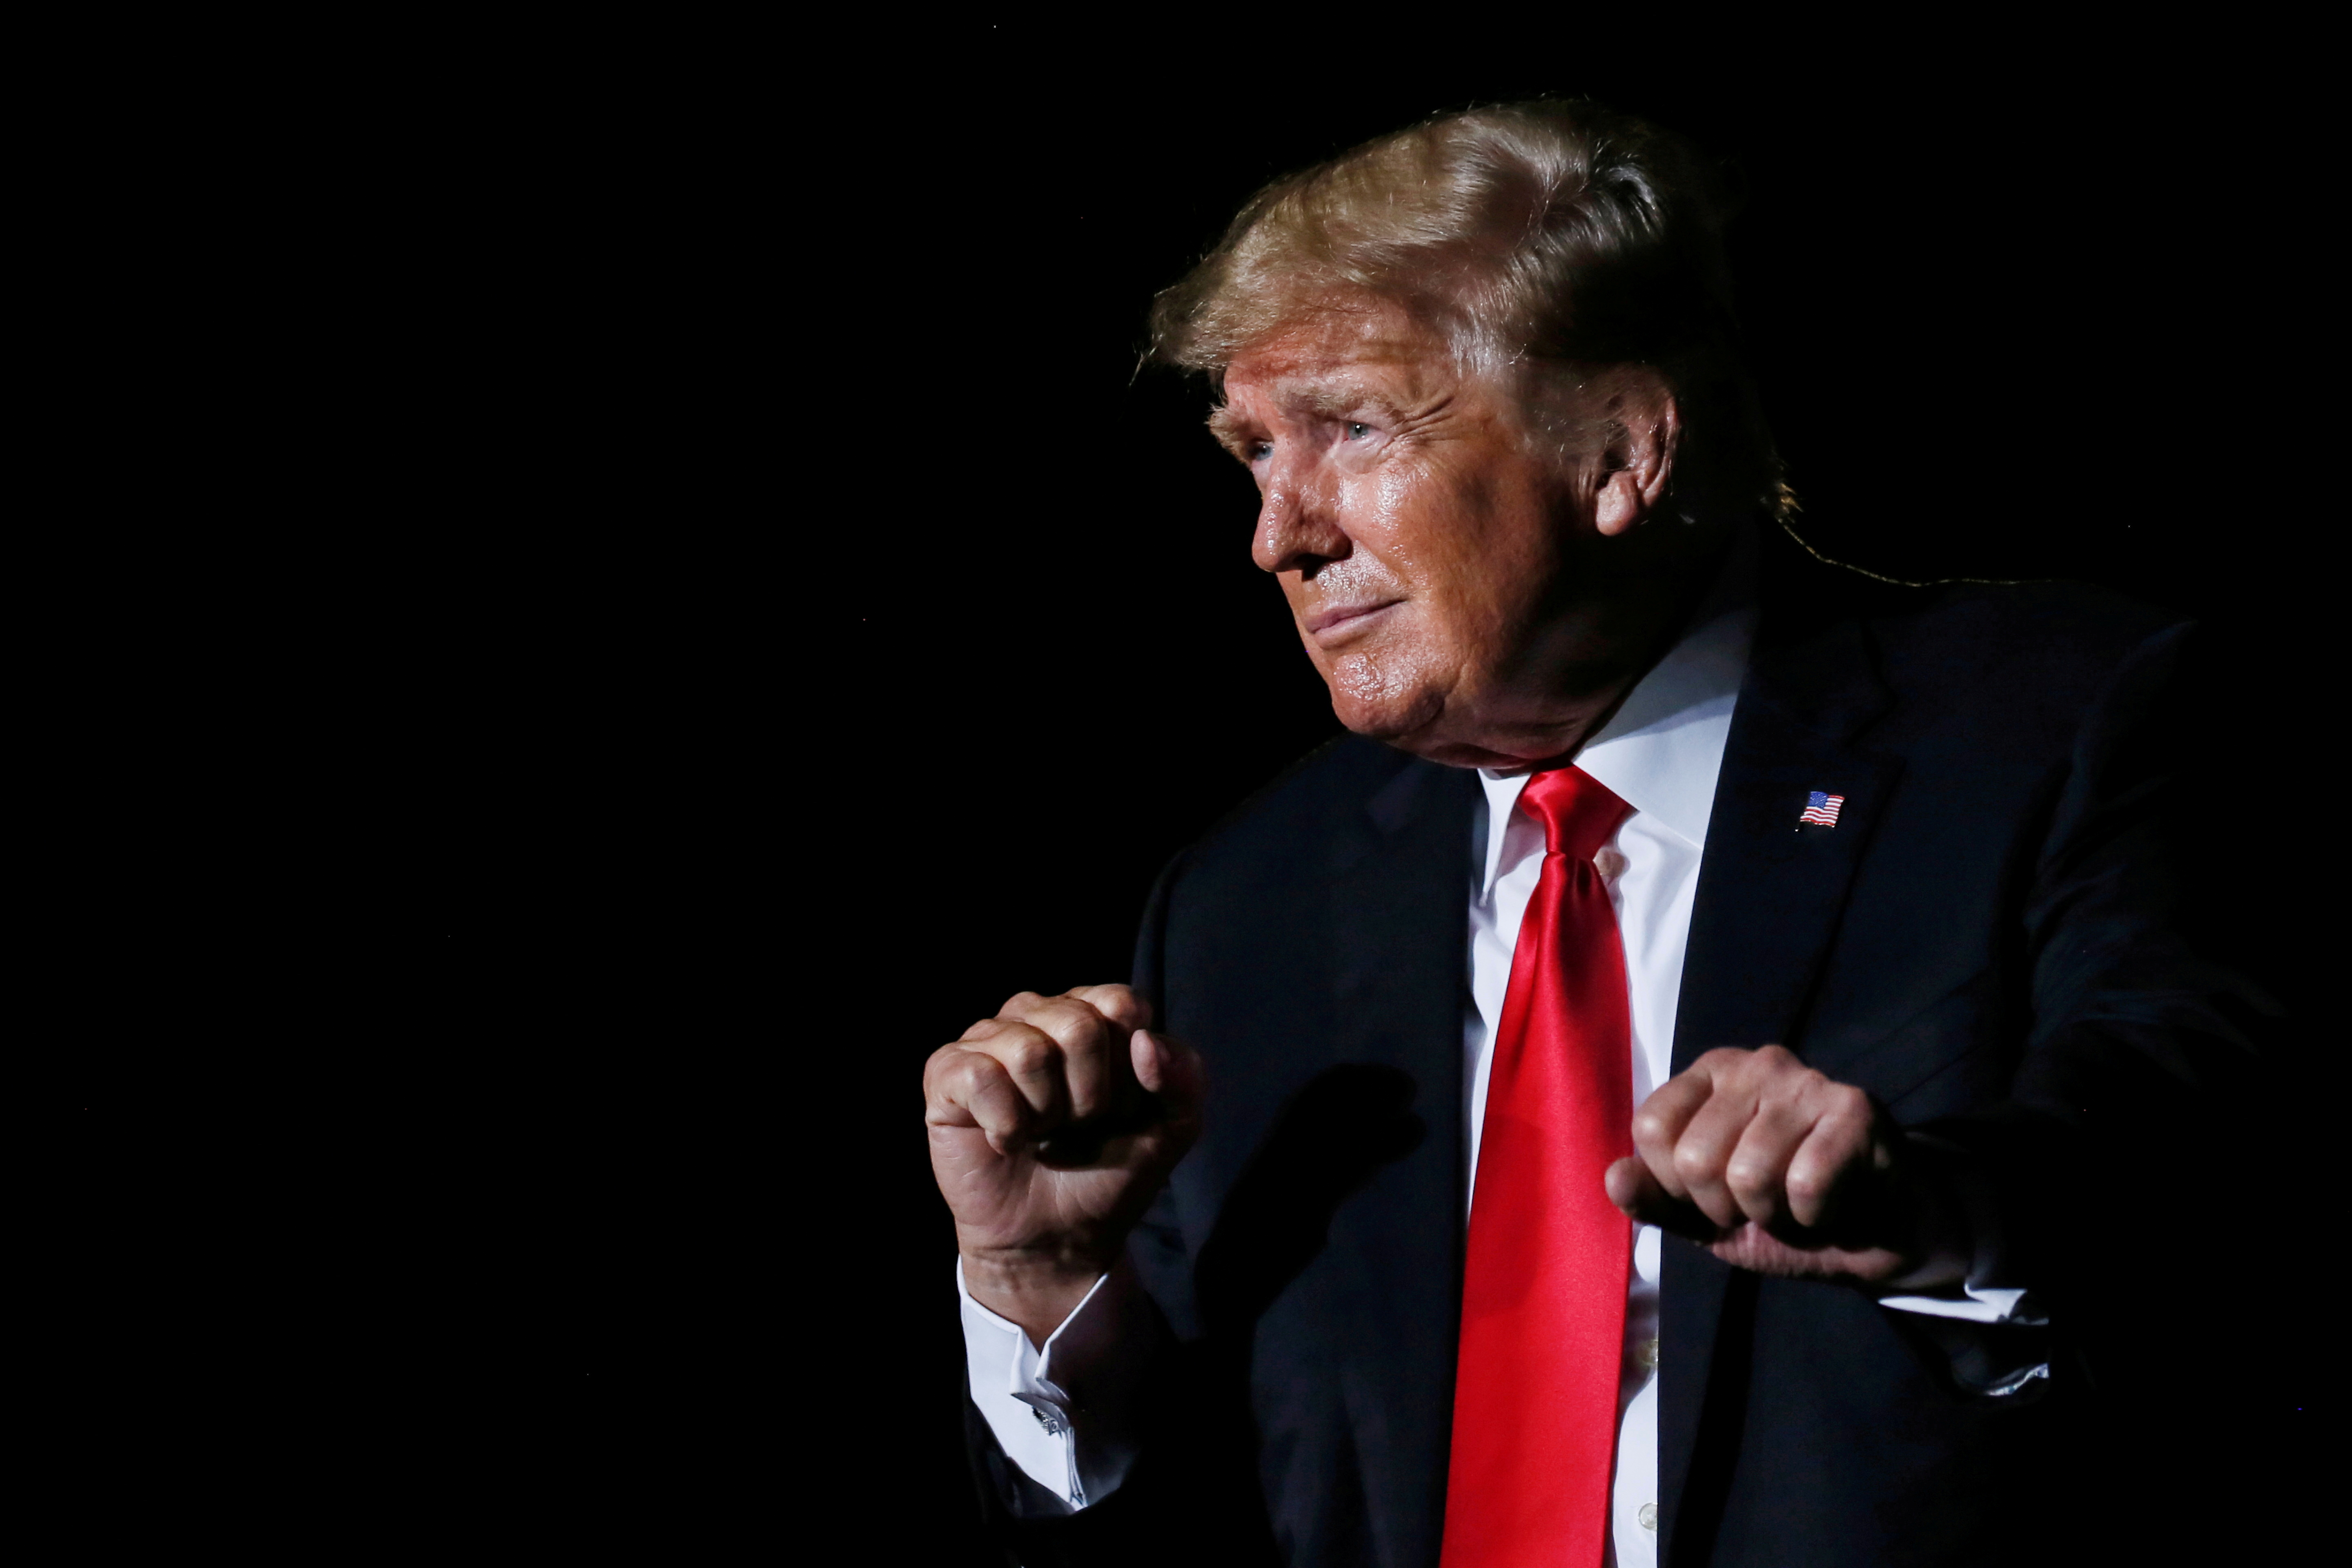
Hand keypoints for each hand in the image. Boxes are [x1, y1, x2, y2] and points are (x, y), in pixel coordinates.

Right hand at [926, 985, 1204, 1343]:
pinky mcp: (946, 1073)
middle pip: (1078, 1025)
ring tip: (1041, 1132)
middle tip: (1076, 1126)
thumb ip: (1184, 1077)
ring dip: (1046, 1114)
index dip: (1129, 1071)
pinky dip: (1005, 1125)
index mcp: (1092, 1011)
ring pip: (1029, 1051)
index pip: (1121, 1004)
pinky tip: (1006, 1141)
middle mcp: (1037, 1012)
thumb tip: (1144, 1042)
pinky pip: (981, 1077)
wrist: (1058, 1237)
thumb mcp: (1173, 1127)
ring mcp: (987, 1039)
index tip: (1120, 1109)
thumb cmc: (1109, 1171)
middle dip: (1090, 1096)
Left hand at [1603, 1046, 1966, 1289]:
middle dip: (1726, 1208)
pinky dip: (1814, 1217)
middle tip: (1762, 1205)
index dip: (1675, 1185)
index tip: (1713, 1194)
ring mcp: (1806, 1080)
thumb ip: (1655, 1199)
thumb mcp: (1703, 1217)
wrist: (1870, 1236)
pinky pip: (1805, 1184)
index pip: (1651, 1127)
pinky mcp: (1856, 1109)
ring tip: (1796, 1205)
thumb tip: (1613, 1176)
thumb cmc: (1780, 1213)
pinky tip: (1831, 1205)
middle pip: (1695, 1159)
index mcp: (1709, 1075)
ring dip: (1773, 1216)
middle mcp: (1754, 1064)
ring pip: (1749, 1175)